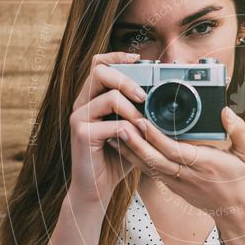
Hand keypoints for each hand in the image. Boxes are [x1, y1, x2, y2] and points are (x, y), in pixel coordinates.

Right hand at [67, 51, 146, 204]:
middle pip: (99, 70)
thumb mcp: (131, 130)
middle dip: (127, 79)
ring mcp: (79, 118)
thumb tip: (165, 94)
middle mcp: (82, 104)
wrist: (96, 188)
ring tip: (143, 123)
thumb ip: (140, 111)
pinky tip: (134, 139)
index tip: (139, 59)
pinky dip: (128, 130)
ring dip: (133, 109)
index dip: (117, 56)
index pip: (99, 63)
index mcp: (92, 98)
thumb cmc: (116, 158)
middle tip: (144, 96)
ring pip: (109, 96)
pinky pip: (110, 124)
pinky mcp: (82, 135)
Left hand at [106, 106, 244, 215]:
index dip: (156, 138)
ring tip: (113, 132)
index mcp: (204, 164)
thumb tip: (225, 110)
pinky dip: (135, 158)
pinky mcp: (171, 185)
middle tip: (119, 125)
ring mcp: (176, 182)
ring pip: (147, 166)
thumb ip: (239, 130)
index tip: (142, 121)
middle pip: (154, 159)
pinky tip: (123, 145)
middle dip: (135, 143)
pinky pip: (149, 171)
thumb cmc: (243, 178)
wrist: (236, 209)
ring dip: (129, 150)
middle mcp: (187, 175)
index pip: (175, 151)